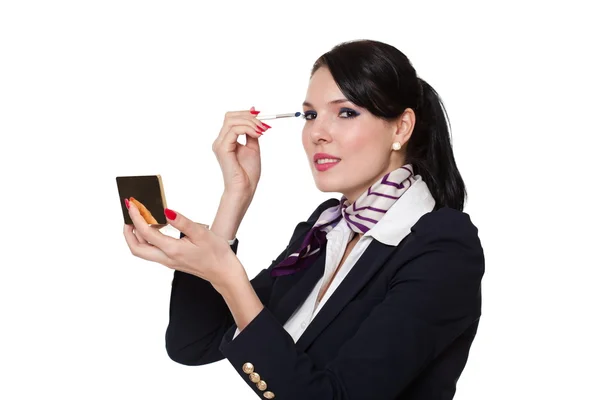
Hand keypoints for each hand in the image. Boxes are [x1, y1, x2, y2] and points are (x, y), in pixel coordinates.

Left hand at [123, 200, 245, 286]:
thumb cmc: (216, 253)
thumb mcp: (201, 233)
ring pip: (143, 251)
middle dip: (128, 232)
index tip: (131, 204)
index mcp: (172, 250)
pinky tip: (156, 228)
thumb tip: (166, 212)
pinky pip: (153, 251)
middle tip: (129, 215)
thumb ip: (182, 222)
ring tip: (140, 219)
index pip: (146, 232)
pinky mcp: (172, 261)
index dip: (136, 217)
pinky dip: (148, 240)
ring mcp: (168, 261)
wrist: (223, 272)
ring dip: (136, 236)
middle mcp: (166, 258)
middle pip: (137, 248)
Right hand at [212, 106, 270, 198]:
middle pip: (230, 116)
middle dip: (248, 116)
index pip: (232, 118)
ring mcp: (219, 144)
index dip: (246, 114)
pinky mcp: (222, 149)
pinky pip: (234, 130)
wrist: (244, 188)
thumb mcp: (253, 147)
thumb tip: (255, 117)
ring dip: (250, 122)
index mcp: (226, 140)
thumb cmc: (248, 173)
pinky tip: (257, 134)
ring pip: (232, 121)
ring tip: (261, 130)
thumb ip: (252, 133)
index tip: (261, 115)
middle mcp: (220, 141)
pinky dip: (247, 129)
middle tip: (263, 123)